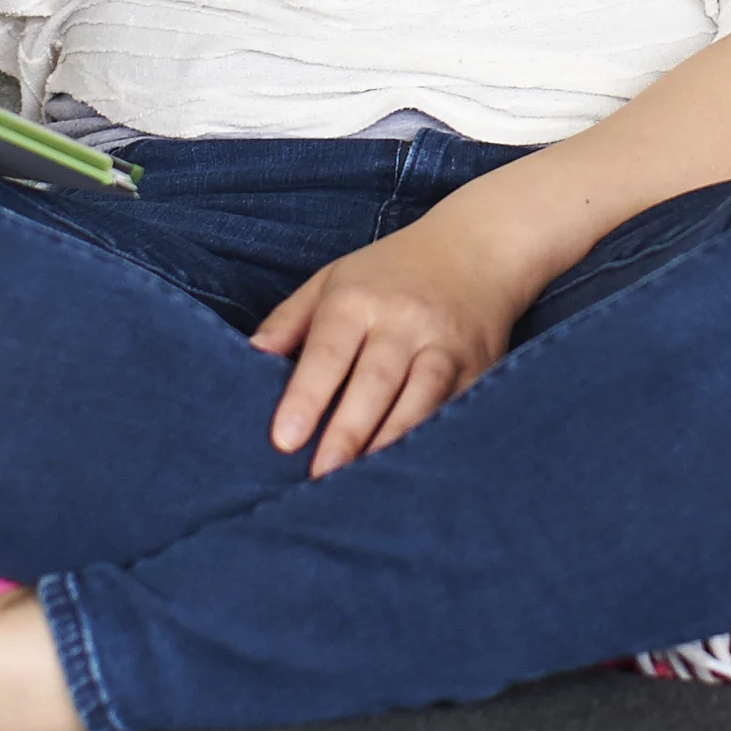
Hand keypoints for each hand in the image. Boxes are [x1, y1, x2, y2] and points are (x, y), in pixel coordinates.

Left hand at [250, 207, 533, 477]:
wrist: (478, 248)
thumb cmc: (391, 272)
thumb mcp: (334, 278)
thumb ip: (290, 318)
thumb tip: (251, 356)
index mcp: (358, 300)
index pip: (328, 351)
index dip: (306, 397)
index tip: (284, 439)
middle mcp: (403, 321)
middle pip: (375, 381)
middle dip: (348, 431)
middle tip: (320, 475)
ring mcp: (445, 344)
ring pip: (420, 397)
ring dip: (391, 440)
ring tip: (365, 483)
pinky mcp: (478, 366)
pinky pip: (453, 406)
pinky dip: (432, 436)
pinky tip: (412, 467)